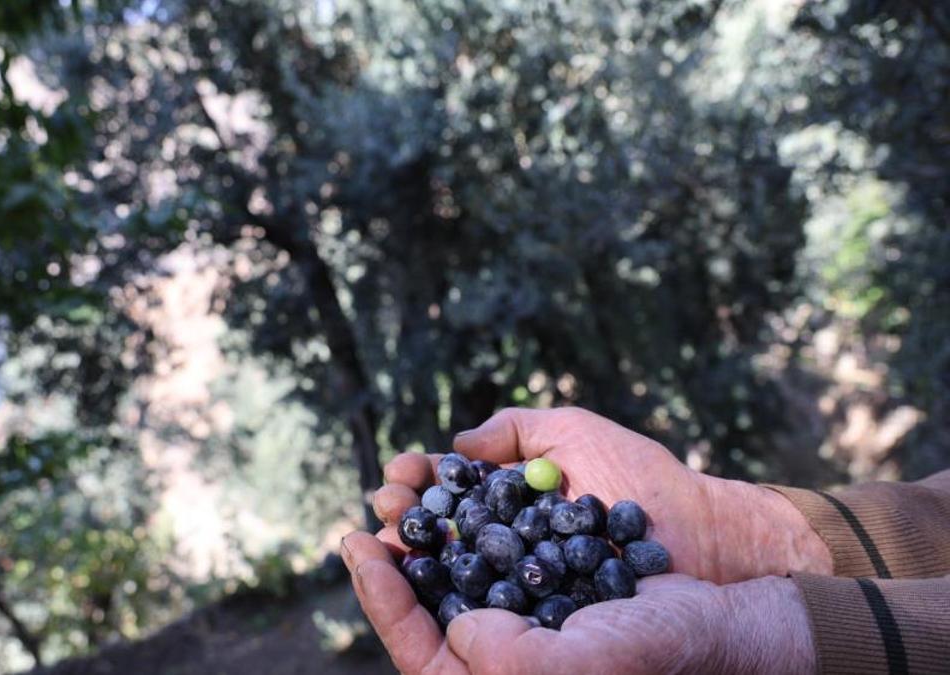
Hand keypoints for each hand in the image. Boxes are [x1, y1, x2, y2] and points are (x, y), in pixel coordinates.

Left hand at [341, 530, 814, 673]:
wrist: (721, 617)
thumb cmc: (660, 650)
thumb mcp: (582, 665)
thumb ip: (511, 660)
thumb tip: (458, 629)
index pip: (419, 651)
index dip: (380, 599)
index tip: (359, 544)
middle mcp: (502, 655)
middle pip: (424, 609)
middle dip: (394, 558)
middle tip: (374, 508)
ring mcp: (519, 621)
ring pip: (450, 576)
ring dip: (425, 531)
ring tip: (402, 488)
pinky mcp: (539, 586)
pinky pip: (487, 553)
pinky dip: (466, 518)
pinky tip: (452, 486)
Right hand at [373, 407, 830, 583]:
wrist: (702, 533)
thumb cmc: (642, 480)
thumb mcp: (573, 434)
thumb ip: (516, 430)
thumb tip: (457, 447)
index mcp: (509, 505)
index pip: (447, 494)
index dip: (418, 482)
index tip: (403, 472)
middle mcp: (505, 547)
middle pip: (434, 537)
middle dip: (402, 519)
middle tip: (389, 504)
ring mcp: (518, 588)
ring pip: (445, 578)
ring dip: (407, 558)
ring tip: (387, 538)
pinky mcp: (535, 623)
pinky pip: (479, 615)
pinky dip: (443, 599)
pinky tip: (420, 579)